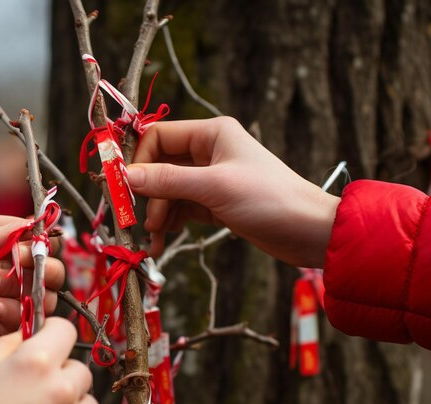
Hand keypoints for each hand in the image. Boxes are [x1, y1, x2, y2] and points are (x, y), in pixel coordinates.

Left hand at [0, 215, 64, 366]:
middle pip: (46, 264)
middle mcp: (0, 267)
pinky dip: (18, 314)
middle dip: (40, 264)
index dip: (36, 237)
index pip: (30, 232)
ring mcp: (0, 298)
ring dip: (25, 287)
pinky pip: (27, 322)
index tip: (24, 245)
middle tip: (15, 265)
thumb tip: (24, 228)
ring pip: (43, 293)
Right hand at [0, 318, 98, 403]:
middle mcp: (62, 389)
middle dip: (61, 374)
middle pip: (79, 368)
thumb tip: (28, 333)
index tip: (48, 343)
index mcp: (36, 363)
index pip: (66, 330)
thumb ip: (8, 344)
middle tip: (36, 391)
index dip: (54, 334)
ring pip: (88, 401)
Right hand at [127, 117, 339, 266]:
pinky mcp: (213, 203)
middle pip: (159, 167)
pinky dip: (169, 223)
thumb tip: (123, 176)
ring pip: (167, 191)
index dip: (137, 160)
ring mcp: (210, 179)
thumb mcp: (213, 187)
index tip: (122, 187)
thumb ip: (167, 181)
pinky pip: (179, 209)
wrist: (308, 231)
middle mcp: (208, 152)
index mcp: (210, 134)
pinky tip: (163, 241)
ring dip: (156, 214)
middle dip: (147, 194)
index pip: (158, 137)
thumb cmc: (268, 199)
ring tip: (155, 238)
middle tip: (139, 220)